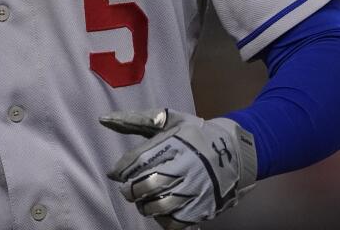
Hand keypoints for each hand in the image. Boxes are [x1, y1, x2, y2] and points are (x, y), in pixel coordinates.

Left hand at [101, 109, 257, 228]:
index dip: (121, 169)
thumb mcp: (168, 119)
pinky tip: (161, 210)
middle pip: (146, 186)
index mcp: (174, 143)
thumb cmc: (194, 134)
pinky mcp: (203, 207)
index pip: (137, 160)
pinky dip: (162, 220)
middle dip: (130, 190)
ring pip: (159, 206)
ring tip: (144, 200)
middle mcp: (185, 167)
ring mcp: (195, 189)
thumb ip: (135, 120)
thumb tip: (103, 119)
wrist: (236, 152)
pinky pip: (176, 223)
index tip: (116, 173)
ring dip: (145, 205)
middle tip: (128, 189)